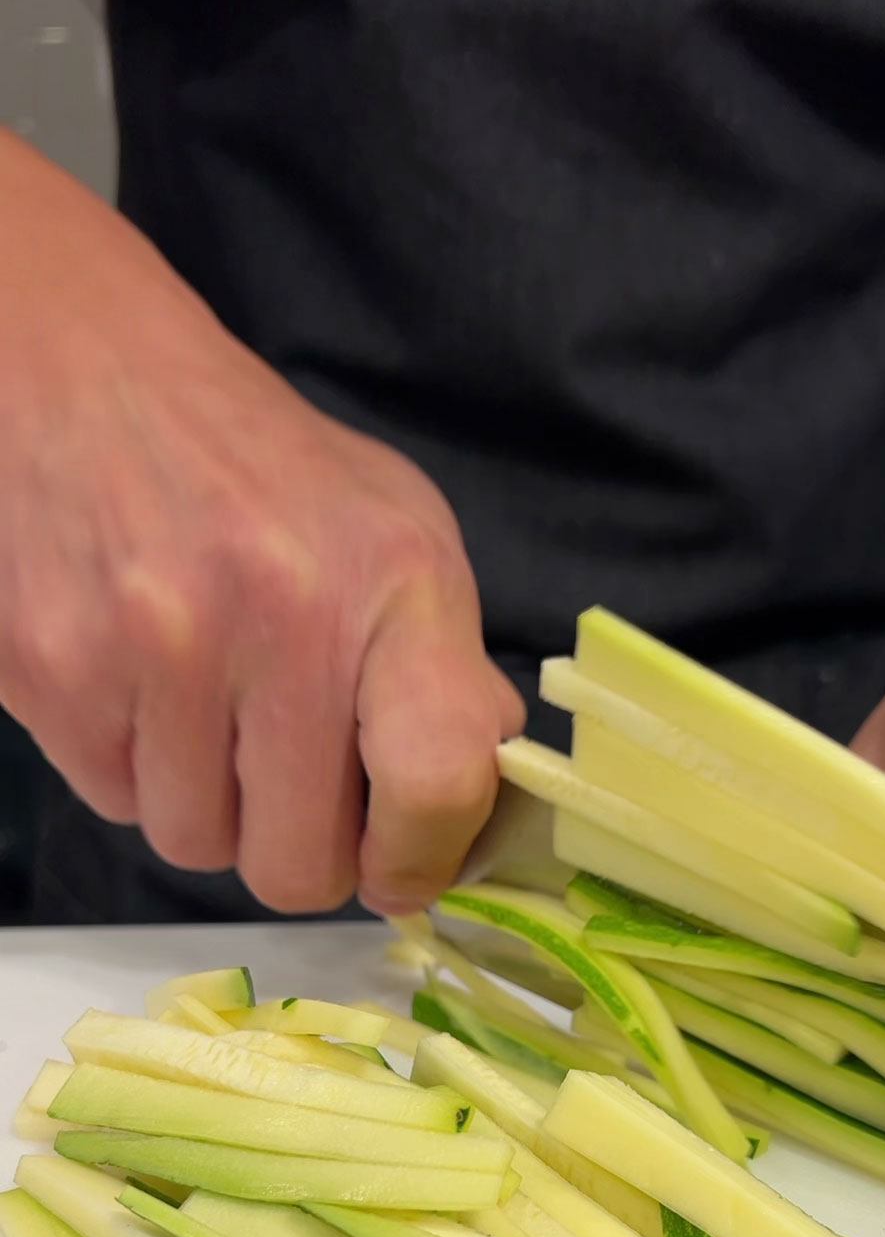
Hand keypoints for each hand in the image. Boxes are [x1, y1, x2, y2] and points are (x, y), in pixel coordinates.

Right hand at [0, 134, 522, 915]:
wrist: (87, 370)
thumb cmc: (258, 472)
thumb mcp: (397, 536)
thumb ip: (448, 676)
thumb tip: (479, 816)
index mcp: (393, 579)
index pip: (439, 779)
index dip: (420, 858)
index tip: (400, 866)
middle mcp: (281, 610)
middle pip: (300, 866)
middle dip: (297, 846)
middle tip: (287, 777)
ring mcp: (156, 643)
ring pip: (197, 846)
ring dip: (208, 804)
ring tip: (204, 703)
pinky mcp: (53, 668)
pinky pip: (115, 803)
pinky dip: (132, 767)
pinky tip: (140, 682)